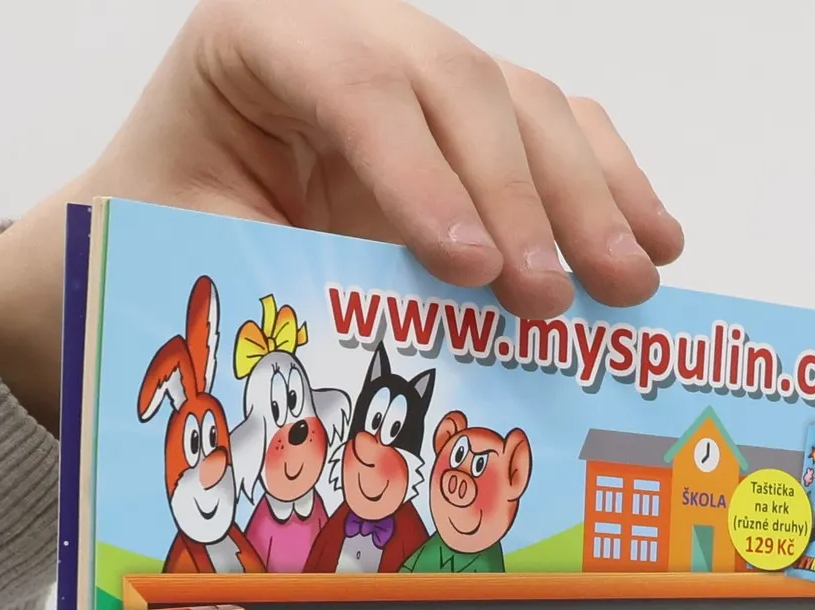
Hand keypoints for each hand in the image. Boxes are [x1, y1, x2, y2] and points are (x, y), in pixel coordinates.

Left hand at [0, 0, 683, 424]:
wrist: (160, 211)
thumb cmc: (162, 232)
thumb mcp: (185, 254)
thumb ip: (270, 284)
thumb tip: (360, 371)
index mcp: (259, 37)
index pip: (354, 85)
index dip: (419, 176)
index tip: (468, 269)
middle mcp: (350, 28)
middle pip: (458, 85)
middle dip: (519, 198)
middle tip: (551, 301)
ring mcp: (418, 65)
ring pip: (524, 102)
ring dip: (587, 198)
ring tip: (625, 285)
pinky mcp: (467, 114)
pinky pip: (556, 126)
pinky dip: (609, 182)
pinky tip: (654, 241)